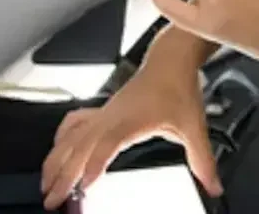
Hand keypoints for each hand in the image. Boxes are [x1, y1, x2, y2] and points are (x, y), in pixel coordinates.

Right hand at [39, 63, 221, 208]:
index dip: (94, 164)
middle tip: (53, 201)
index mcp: (131, 119)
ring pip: (71, 137)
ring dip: (55, 161)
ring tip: (45, 185)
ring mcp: (104, 112)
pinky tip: (56, 151)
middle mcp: (111, 115)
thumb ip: (202, 159)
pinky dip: (61, 139)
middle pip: (79, 146)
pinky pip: (75, 123)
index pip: (107, 144)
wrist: (171, 58)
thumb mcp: (194, 126)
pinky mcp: (103, 110)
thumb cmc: (179, 86)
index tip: (84, 186)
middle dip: (62, 175)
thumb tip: (213, 186)